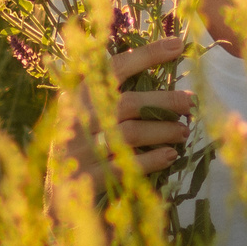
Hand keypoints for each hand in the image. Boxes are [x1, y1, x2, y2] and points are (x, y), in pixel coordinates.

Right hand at [47, 36, 193, 203]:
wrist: (54, 201)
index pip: (113, 68)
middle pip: (129, 103)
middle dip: (165, 101)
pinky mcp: (87, 179)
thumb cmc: (77, 150)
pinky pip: (127, 165)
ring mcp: (80, 151)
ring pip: (130, 134)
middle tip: (192, 103)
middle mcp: (76, 120)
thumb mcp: (81, 116)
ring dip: (163, 131)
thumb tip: (155, 71)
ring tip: (184, 132)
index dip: (146, 55)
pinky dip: (152, 160)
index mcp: (76, 97)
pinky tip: (170, 155)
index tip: (177, 45)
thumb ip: (104, 92)